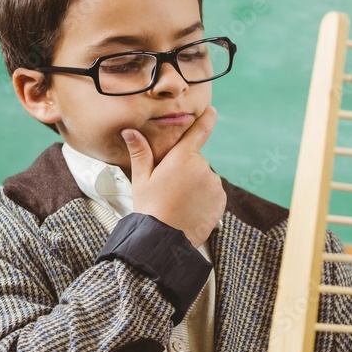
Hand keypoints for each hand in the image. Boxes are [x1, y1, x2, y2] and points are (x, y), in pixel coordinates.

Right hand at [121, 106, 225, 247]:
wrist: (164, 240)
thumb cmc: (150, 208)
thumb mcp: (141, 179)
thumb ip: (140, 153)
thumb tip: (130, 131)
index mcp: (181, 158)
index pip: (199, 132)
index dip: (207, 119)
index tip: (213, 111)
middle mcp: (202, 168)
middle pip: (195, 162)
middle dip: (186, 170)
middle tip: (170, 189)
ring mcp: (214, 184)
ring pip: (204, 178)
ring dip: (195, 186)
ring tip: (179, 202)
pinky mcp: (221, 200)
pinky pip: (213, 193)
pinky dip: (204, 199)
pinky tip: (190, 209)